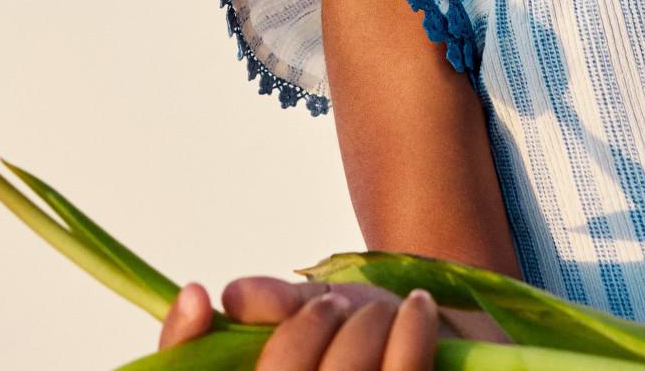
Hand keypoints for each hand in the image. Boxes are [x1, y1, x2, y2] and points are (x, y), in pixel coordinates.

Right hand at [155, 276, 506, 370]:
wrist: (463, 347)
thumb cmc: (380, 338)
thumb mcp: (320, 313)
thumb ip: (274, 306)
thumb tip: (229, 296)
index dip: (181, 341)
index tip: (203, 296)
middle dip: (306, 326)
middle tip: (334, 305)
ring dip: (359, 328)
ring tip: (374, 313)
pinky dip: (409, 332)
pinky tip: (415, 310)